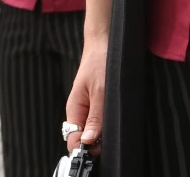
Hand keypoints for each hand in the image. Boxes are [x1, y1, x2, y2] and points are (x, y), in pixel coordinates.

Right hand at [64, 35, 106, 152]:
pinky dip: (107, 121)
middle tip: (112, 133)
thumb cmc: (100, 62)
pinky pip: (99, 119)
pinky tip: (115, 115)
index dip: (86, 147)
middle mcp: (79, 111)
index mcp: (75, 109)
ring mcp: (88, 107)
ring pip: (93, 130)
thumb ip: (95, 117)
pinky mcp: (96, 102)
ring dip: (103, 131)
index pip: (74, 140)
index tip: (101, 146)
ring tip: (115, 121)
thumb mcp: (101, 91)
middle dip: (97, 141)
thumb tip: (87, 141)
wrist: (104, 42)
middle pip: (84, 137)